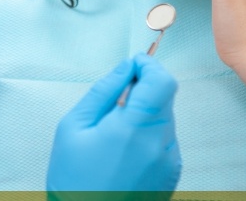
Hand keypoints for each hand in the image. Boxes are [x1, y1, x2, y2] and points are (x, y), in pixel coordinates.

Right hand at [47, 53, 180, 198]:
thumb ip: (105, 90)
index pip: (162, 81)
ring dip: (147, 112)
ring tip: (117, 133)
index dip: (149, 65)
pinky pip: (166, 138)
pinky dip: (150, 132)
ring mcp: (170, 161)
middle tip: (116, 102)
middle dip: (144, 88)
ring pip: (166, 116)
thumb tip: (127, 66)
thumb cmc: (73, 180)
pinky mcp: (172, 173)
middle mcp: (160, 145)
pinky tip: (126, 149)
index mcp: (134, 130)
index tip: (134, 64)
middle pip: (164, 96)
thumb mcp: (74, 127)